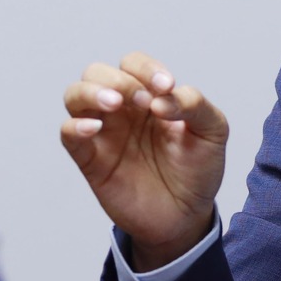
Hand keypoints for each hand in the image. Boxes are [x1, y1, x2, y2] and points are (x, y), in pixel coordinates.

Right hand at [61, 52, 227, 271]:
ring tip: (114, 103)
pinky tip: (94, 128)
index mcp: (149, 97)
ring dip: (91, 92)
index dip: (146, 68)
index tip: (166, 86)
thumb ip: (195, 105)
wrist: (187, 216)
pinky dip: (75, 125)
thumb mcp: (213, 132)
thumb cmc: (197, 170)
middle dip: (118, 79)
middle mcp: (122, 110)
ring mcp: (104, 133)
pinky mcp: (90, 159)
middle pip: (98, 73)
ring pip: (75, 95)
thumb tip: (161, 99)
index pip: (133, 64)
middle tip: (142, 101)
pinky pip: (68, 133)